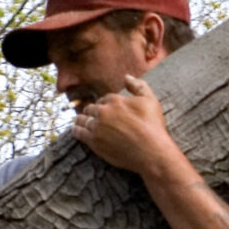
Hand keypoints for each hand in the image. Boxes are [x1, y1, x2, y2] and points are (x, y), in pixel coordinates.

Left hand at [71, 75, 185, 178]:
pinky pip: (78, 132)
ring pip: (82, 119)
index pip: (104, 98)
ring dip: (81, 119)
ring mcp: (97, 126)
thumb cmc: (153, 126)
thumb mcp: (151, 100)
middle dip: (92, 111)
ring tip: (80, 121)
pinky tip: (76, 130)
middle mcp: (104, 111)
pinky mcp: (93, 141)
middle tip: (91, 115)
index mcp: (116, 100)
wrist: (150, 152)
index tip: (105, 108)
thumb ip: (138, 86)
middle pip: (91, 108)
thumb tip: (126, 77)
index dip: (105, 103)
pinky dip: (76, 130)